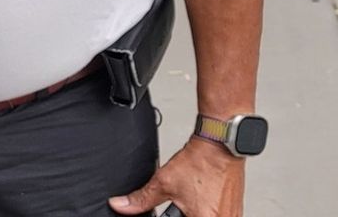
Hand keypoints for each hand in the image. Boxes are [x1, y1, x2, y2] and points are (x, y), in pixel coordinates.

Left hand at [108, 136, 245, 216]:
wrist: (219, 146)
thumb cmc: (199, 163)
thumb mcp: (164, 182)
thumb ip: (142, 199)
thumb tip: (122, 206)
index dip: (170, 216)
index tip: (174, 208)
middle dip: (180, 214)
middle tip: (182, 201)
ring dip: (193, 212)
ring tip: (192, 197)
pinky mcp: (234, 213)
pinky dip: (204, 212)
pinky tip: (200, 200)